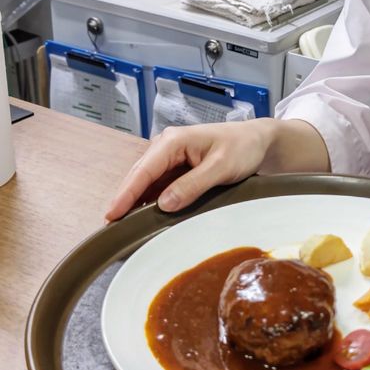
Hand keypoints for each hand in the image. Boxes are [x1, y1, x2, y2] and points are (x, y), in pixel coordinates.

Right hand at [105, 117, 329, 220]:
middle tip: (111, 229)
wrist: (259, 141)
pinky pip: (159, 186)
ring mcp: (170, 158)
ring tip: (124, 228)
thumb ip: (193, 185)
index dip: (126, 194)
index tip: (111, 215)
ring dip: (137, 203)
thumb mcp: (221, 167)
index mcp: (173, 141)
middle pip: (140, 177)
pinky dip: (151, 201)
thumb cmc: (243, 147)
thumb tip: (164, 204)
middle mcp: (166, 146)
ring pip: (147, 183)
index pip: (143, 170)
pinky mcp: (177, 168)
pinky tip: (145, 218)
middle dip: (125, 201)